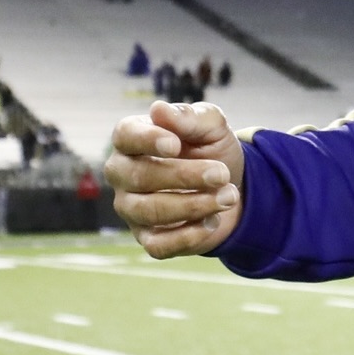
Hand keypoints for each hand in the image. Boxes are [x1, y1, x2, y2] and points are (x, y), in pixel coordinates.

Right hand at [105, 101, 244, 258]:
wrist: (230, 187)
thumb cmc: (210, 149)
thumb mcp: (211, 127)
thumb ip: (189, 116)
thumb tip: (159, 109)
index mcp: (132, 138)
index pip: (126, 136)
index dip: (148, 140)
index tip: (176, 145)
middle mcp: (123, 173)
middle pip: (139, 177)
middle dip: (185, 176)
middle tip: (221, 174)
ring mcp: (131, 208)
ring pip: (149, 211)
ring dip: (193, 205)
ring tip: (228, 196)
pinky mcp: (147, 238)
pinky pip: (158, 245)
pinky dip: (189, 235)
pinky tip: (213, 221)